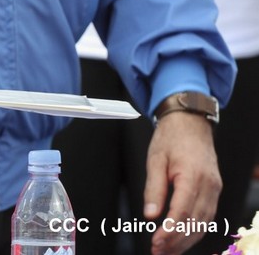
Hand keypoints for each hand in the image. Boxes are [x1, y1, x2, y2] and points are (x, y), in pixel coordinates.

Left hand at [143, 112, 220, 254]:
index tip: (156, 243)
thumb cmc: (171, 137)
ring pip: (203, 224)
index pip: (182, 212)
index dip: (169, 232)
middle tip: (158, 252)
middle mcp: (208, 186)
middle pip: (194, 223)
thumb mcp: (155, 158)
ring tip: (166, 250)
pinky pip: (206, 217)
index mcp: (192, 176)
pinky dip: (194, 230)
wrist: (190, 122)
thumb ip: (154, 188)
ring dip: (185, 241)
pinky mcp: (214, 191)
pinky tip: (181, 238)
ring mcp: (214, 189)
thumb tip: (150, 214)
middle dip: (176, 242)